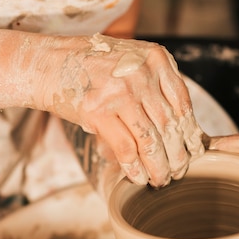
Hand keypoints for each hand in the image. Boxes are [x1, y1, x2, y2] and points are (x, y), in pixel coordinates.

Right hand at [37, 34, 203, 187]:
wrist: (46, 63)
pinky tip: (138, 178)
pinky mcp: (99, 112)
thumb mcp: (130, 60)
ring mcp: (120, 93)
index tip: (191, 150)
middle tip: (179, 172)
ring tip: (161, 180)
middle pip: (169, 125)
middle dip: (176, 155)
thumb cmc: (89, 65)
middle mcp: (141, 73)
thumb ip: (154, 84)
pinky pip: (126, 148)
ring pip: (151, 141)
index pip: (182, 102)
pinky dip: (135, 168)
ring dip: (158, 167)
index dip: (189, 132)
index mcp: (155, 58)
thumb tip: (177, 130)